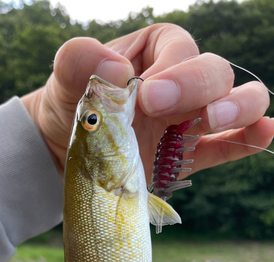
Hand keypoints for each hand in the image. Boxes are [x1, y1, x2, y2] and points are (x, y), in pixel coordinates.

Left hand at [22, 24, 273, 181]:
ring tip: (215, 118)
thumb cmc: (72, 106)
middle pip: (215, 73)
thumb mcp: (64, 80)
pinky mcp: (191, 154)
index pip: (180, 49)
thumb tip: (116, 69)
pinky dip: (248, 140)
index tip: (144, 95)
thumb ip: (78, 62)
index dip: (171, 71)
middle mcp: (181, 81)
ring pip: (237, 102)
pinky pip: (228, 145)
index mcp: (156, 52)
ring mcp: (190, 119)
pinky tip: (261, 135)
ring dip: (238, 108)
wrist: (71, 149)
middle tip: (161, 108)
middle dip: (198, 87)